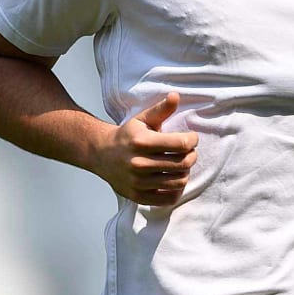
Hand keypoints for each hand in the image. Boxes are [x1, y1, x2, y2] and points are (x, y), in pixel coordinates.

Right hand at [92, 91, 198, 205]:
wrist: (101, 154)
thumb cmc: (127, 135)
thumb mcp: (142, 119)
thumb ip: (161, 109)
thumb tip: (176, 96)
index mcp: (142, 142)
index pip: (181, 144)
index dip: (192, 140)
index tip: (191, 138)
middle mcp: (139, 163)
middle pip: (183, 164)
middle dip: (192, 156)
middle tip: (189, 152)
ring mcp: (138, 182)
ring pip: (179, 181)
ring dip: (185, 172)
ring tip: (181, 165)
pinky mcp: (138, 196)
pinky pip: (168, 199)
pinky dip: (176, 190)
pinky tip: (173, 179)